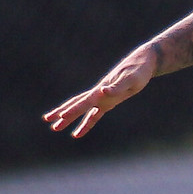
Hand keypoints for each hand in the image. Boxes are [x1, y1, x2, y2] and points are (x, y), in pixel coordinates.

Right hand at [44, 47, 158, 138]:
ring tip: (55, 126)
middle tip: (48, 121)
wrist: (145, 62)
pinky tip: (79, 131)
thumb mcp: (131, 79)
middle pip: (77, 104)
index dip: (72, 110)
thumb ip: (117, 87)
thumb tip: (103, 90)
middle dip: (63, 113)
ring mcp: (103, 97)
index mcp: (102, 90)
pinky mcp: (110, 101)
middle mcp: (99, 93)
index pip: (83, 102)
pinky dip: (87, 122)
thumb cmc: (139, 70)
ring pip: (82, 109)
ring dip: (70, 118)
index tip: (59, 118)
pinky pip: (95, 114)